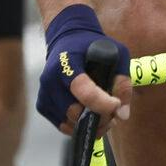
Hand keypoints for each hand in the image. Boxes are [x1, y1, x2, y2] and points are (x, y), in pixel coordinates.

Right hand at [36, 5, 131, 134]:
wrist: (67, 39)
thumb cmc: (93, 46)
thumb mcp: (116, 53)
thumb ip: (122, 82)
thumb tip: (122, 114)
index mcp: (68, 62)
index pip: (84, 90)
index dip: (103, 103)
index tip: (116, 105)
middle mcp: (51, 78)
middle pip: (74, 111)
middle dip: (98, 118)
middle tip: (113, 115)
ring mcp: (44, 93)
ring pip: (68, 122)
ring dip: (89, 125)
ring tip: (104, 117)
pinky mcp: (42, 104)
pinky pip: (61, 124)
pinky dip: (77, 125)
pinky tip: (89, 115)